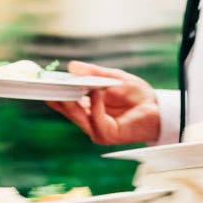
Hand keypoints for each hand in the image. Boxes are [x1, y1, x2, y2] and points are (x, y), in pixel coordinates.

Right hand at [47, 61, 161, 144]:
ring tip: (70, 85)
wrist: (159, 107)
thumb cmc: (137, 95)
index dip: (55, 93)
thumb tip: (72, 66)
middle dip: (57, 97)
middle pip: (68, 110)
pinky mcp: (109, 135)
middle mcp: (90, 121)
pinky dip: (95, 105)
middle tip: (47, 85)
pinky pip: (97, 119)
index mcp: (88, 109)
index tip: (42, 82)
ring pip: (78, 117)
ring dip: (74, 101)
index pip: (66, 102)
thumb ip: (93, 73)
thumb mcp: (113, 77)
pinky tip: (96, 92)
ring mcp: (98, 130)